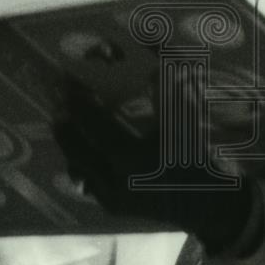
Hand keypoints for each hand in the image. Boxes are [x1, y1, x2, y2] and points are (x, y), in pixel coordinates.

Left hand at [53, 69, 261, 253]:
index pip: (94, 125)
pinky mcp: (115, 208)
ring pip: (78, 167)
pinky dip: (82, 162)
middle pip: (77, 147)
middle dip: (65, 122)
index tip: (67, 82)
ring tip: (62, 120)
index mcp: (133, 158)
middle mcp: (117, 182)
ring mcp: (113, 198)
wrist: (209, 202)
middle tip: (56, 100)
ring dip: (70, 142)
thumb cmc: (198, 156)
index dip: (78, 101)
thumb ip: (166, 88)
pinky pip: (88, 182)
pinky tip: (79, 147)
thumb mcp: (185, 119)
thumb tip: (152, 55)